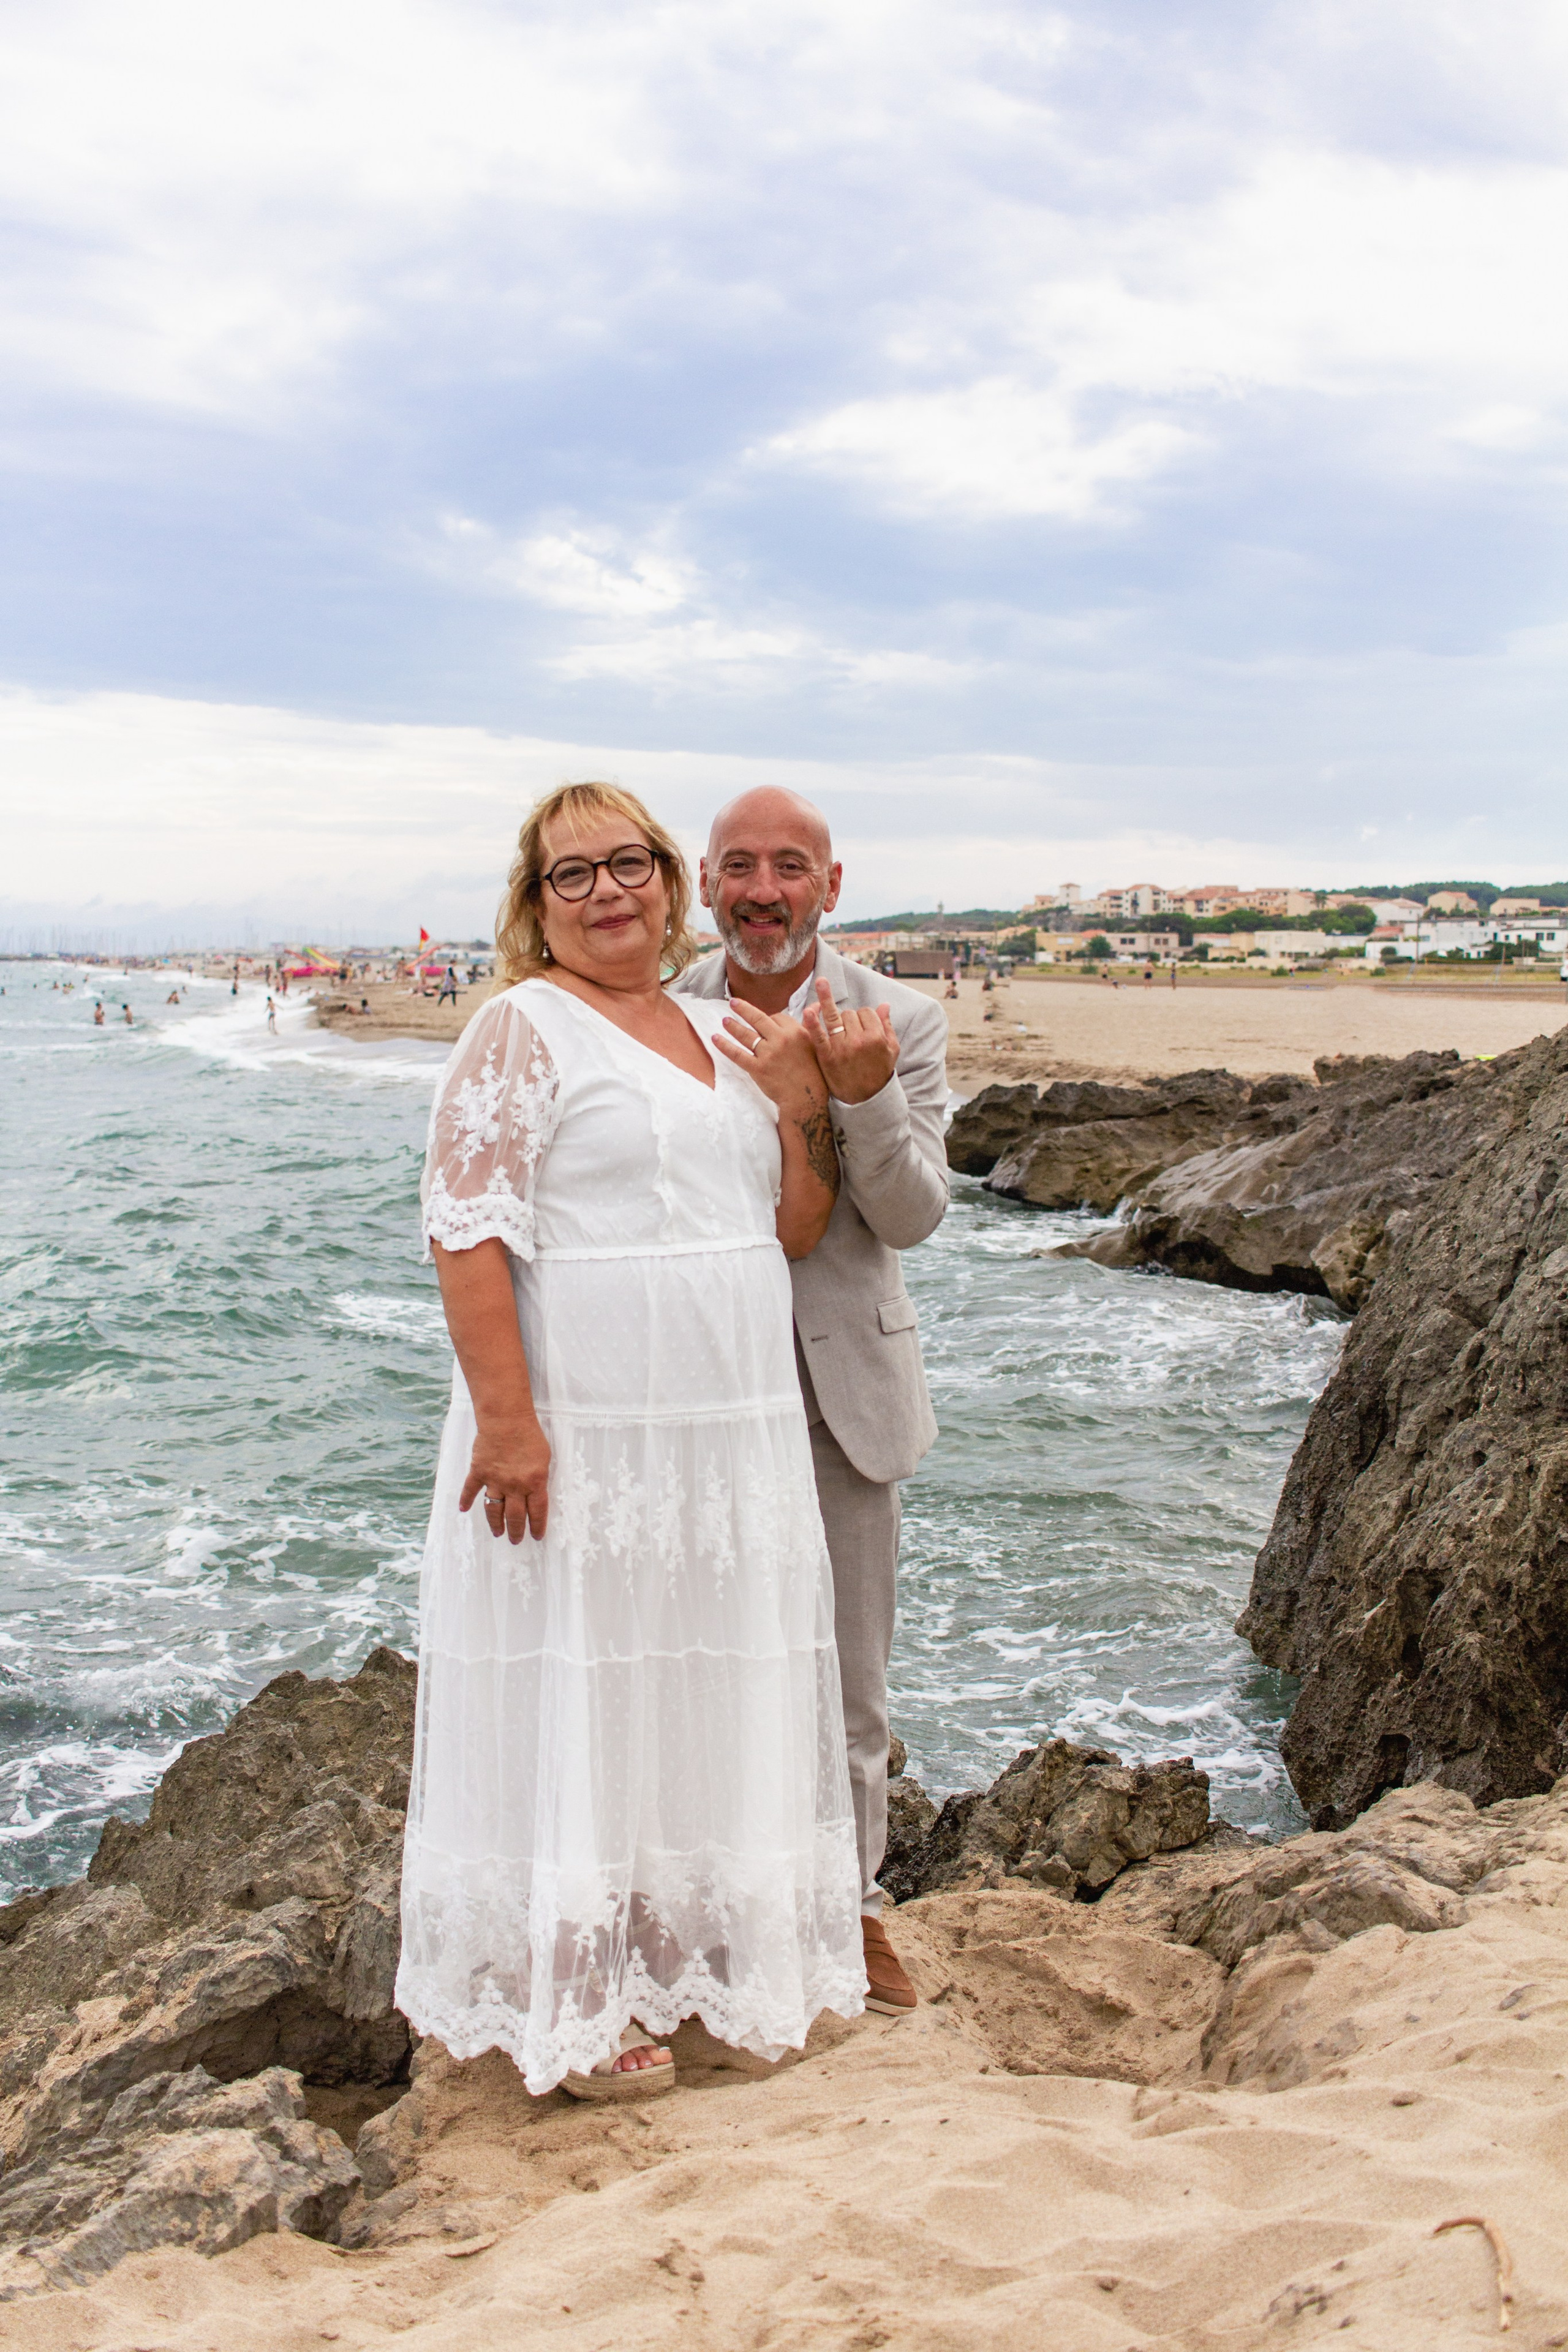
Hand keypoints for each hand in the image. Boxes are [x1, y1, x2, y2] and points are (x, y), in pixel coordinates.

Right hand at [459, 1418, 550, 1543]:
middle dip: (517, 1531)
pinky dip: (465, 1500)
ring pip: (494, 1510)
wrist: (506, 1419)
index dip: (537, 1526)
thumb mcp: (545, 1458)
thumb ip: (540, 1477)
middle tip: (516, 1540)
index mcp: (535, 1482)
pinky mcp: (479, 1472)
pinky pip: (470, 1490)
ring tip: (497, 1533)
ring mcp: (495, 1480)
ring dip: (496, 1524)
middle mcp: (514, 1486)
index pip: (537, 1512)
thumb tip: (537, 1493)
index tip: (536, 1537)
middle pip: (515, 1516)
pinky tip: (462, 1510)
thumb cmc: (530, 1435)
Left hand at [712, 1001, 826, 1119]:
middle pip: (758, 1019)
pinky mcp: (758, 1068)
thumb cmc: (813, 1071)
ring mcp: (768, 1054)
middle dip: (743, 1009)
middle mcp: (780, 1039)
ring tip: (724, 1020)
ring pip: (746, 1035)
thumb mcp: (816, 1043)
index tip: (764, 1021)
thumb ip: (811, 1023)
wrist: (805, 1097)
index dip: (770, 1018)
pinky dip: (725, 1046)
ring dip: (733, 1026)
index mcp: (795, 1032)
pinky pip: (738, 1054)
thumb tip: (816, 1006)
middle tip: (733, 1003)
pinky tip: (715, 1038)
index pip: (777, 1016)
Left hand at [800, 979, 898, 1103]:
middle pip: (850, 1013)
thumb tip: (884, 1005)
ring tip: (821, 983)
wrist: (865, 1100)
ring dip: (832, 1013)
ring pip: (836, 1018)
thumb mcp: (891, 1050)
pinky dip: (813, 1022)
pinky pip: (819, 1035)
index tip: (863, 1026)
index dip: (864, 1017)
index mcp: (877, 1037)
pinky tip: (809, 1010)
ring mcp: (842, 1047)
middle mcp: (859, 1040)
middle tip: (849, 1032)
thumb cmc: (879, 1073)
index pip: (866, 1012)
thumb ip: (887, 1026)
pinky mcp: (827, 1056)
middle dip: (849, 1018)